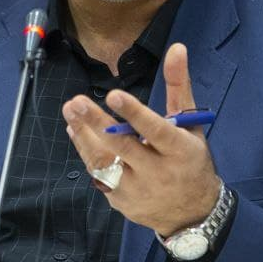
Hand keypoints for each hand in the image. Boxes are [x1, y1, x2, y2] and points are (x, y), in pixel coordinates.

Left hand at [63, 43, 220, 236]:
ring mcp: (138, 189)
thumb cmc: (190, 159)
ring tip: (70, 112)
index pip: (156, 130)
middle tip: (76, 103)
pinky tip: (75, 131)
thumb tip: (177, 48)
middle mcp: (158, 172)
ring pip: (105, 162)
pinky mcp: (121, 201)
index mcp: (180, 150)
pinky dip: (85, 151)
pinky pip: (98, 174)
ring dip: (84, 136)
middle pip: (123, 147)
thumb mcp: (190, 123)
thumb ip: (179, 86)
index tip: (113, 95)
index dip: (135, 114)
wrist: (192, 213)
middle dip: (97, 124)